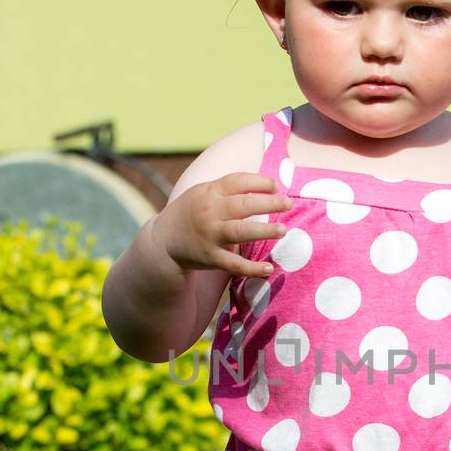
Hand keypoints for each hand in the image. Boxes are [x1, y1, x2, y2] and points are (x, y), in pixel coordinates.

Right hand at [154, 173, 292, 277]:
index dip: (259, 182)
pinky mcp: (210, 257)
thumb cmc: (191, 213)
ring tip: (283, 230)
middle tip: (288, 204)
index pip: (237, 181)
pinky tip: (268, 269)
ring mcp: (209, 235)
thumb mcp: (203, 193)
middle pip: (243, 205)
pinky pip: (234, 264)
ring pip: (241, 232)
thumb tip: (265, 184)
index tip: (276, 186)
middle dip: (269, 203)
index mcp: (209, 192)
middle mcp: (209, 212)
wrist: (163, 242)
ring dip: (264, 231)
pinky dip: (252, 268)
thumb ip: (228, 189)